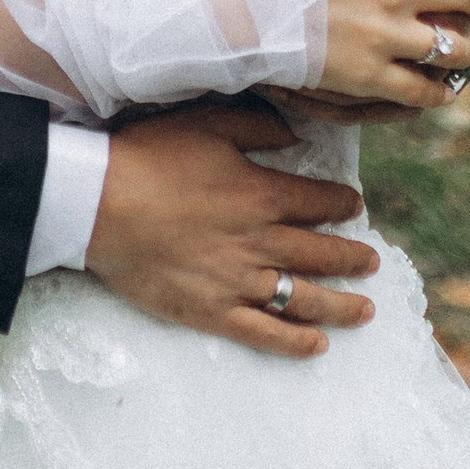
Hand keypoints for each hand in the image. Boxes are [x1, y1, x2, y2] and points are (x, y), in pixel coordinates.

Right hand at [84, 100, 378, 358]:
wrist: (98, 204)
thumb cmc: (148, 157)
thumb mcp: (206, 122)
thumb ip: (257, 126)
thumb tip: (295, 136)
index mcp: (262, 194)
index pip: (319, 202)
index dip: (343, 203)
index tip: (354, 206)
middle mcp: (260, 242)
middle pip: (322, 254)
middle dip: (354, 257)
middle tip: (371, 261)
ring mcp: (238, 281)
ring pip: (305, 299)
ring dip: (341, 305)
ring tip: (364, 310)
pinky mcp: (212, 312)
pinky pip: (265, 334)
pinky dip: (296, 343)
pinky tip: (318, 346)